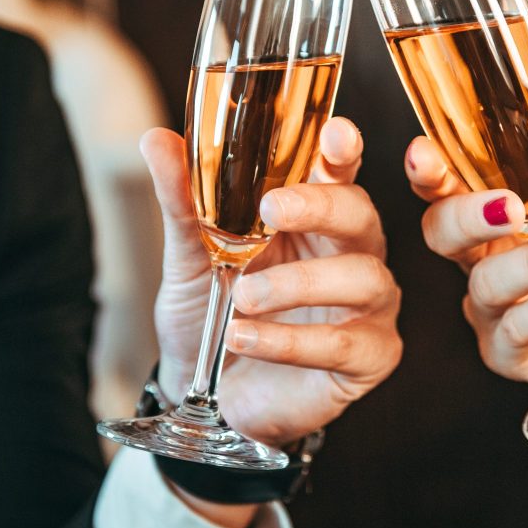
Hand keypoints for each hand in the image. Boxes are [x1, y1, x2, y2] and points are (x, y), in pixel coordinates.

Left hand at [143, 117, 401, 446]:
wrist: (210, 393)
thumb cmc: (213, 314)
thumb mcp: (190, 254)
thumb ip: (183, 199)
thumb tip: (157, 140)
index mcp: (317, 216)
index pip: (339, 171)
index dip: (343, 150)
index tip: (334, 134)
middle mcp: (352, 253)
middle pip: (361, 215)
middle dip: (322, 206)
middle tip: (272, 209)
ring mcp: (368, 305)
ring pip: (362, 278)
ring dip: (299, 283)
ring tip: (243, 298)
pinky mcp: (370, 356)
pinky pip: (343, 342)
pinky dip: (290, 340)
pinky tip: (246, 338)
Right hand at [408, 124, 527, 385]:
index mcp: (495, 218)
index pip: (447, 191)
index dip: (429, 173)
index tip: (423, 153)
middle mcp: (484, 262)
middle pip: (443, 235)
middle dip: (467, 218)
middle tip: (508, 207)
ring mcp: (495, 311)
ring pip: (486, 286)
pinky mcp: (514, 355)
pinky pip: (514, 334)